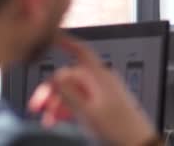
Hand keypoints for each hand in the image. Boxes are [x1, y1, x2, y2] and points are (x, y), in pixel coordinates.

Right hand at [28, 36, 156, 144]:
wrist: (137, 143)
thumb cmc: (118, 128)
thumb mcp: (87, 110)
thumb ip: (69, 91)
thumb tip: (56, 76)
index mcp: (99, 76)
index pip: (80, 51)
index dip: (65, 42)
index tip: (51, 38)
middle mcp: (101, 81)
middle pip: (70, 77)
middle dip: (51, 89)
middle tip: (36, 105)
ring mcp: (102, 94)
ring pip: (73, 91)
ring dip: (57, 102)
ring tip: (47, 119)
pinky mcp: (102, 106)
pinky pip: (80, 102)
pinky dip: (66, 108)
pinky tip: (57, 119)